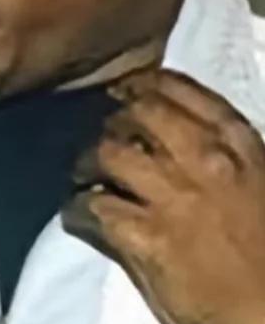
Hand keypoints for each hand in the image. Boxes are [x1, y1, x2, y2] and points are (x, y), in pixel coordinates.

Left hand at [62, 69, 264, 323]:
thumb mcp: (261, 185)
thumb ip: (228, 160)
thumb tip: (187, 146)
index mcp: (240, 145)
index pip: (181, 90)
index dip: (143, 85)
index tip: (124, 91)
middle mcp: (206, 160)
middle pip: (138, 113)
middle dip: (113, 122)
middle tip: (104, 141)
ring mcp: (174, 197)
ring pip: (108, 153)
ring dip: (87, 162)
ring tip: (84, 177)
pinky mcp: (147, 237)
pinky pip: (94, 206)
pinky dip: (77, 208)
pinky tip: (78, 215)